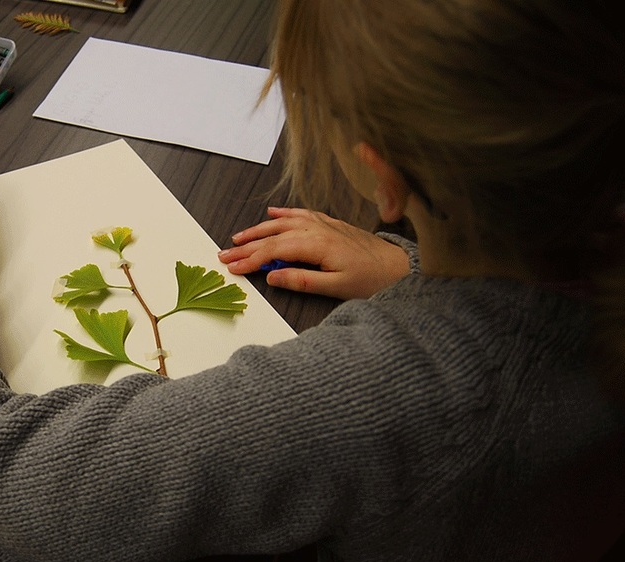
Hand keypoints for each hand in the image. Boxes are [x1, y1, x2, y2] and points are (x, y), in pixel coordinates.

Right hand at [218, 207, 409, 299]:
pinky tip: (272, 212)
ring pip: (283, 222)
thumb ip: (302, 280)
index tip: (231, 266)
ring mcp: (324, 224)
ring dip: (258, 228)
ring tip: (239, 237)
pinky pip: (301, 213)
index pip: (273, 250)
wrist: (401, 267)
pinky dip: (284, 212)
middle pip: (273, 235)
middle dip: (246, 245)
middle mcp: (317, 230)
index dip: (249, 259)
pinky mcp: (331, 224)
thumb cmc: (373, 279)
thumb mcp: (337, 287)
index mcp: (316, 245)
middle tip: (224, 254)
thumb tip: (272, 276)